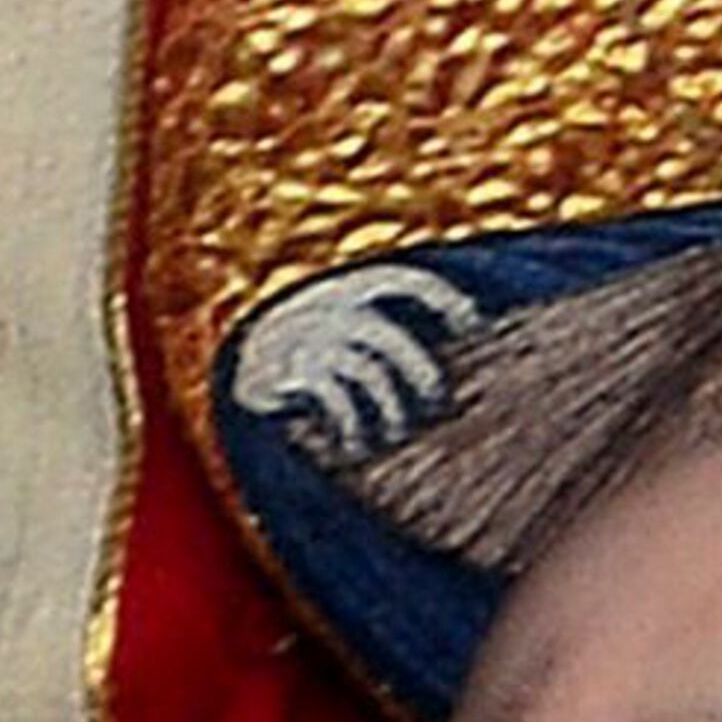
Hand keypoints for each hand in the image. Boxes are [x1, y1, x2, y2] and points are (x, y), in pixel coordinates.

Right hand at [224, 264, 484, 462]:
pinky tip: (355, 442)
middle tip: (439, 400)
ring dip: (389, 409)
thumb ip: (386, 324)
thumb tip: (460, 341)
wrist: (246, 357)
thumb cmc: (314, 341)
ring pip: (367, 373)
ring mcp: (313, 338)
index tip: (476, 326)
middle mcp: (332, 307)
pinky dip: (351, 424)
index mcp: (351, 287)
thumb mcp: (346, 319)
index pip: (406, 279)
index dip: (444, 298)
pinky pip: (336, 398)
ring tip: (397, 434)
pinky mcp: (295, 370)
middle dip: (420, 369)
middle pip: (389, 337)